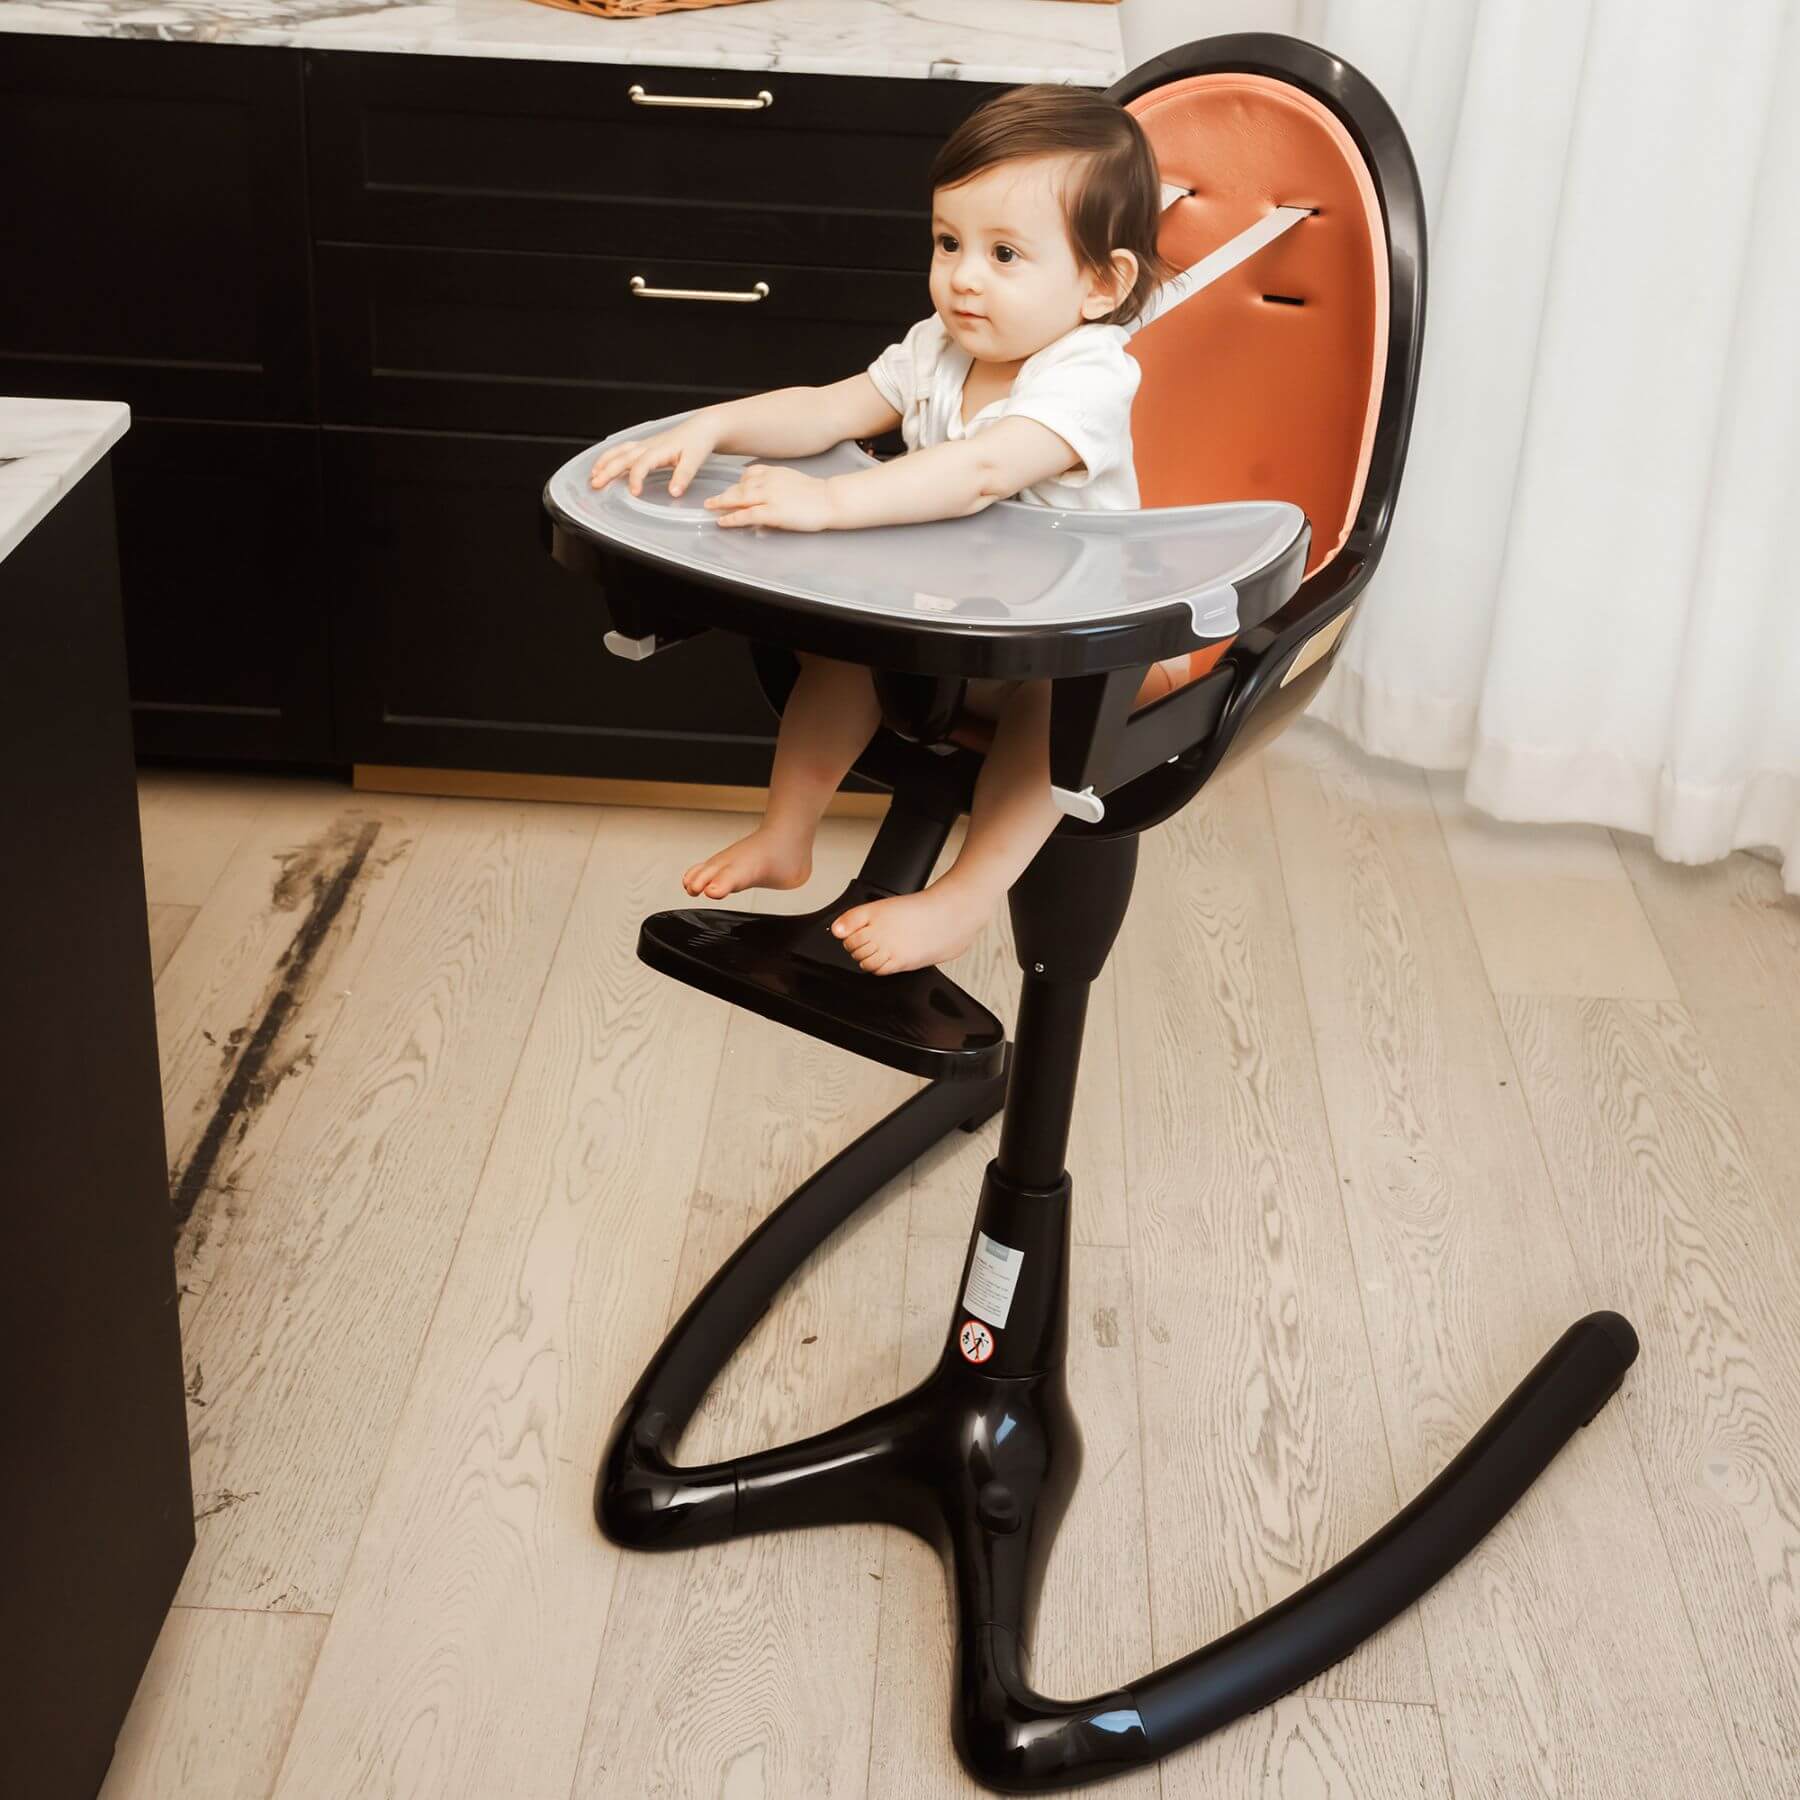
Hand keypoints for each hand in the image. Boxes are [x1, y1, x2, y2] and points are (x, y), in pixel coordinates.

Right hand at [588, 414, 721, 497]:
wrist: (702, 428)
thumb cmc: (698, 443)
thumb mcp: (695, 460)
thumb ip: (684, 476)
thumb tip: (673, 493)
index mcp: (660, 450)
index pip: (642, 464)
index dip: (635, 477)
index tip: (634, 493)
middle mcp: (648, 446)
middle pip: (623, 457)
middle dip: (608, 470)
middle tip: (596, 485)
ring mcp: (645, 445)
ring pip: (619, 451)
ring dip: (605, 462)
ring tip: (593, 475)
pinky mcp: (645, 445)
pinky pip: (623, 449)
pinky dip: (610, 456)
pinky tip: (604, 465)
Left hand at [704, 465, 837, 531]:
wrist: (830, 499)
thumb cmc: (817, 494)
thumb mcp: (793, 479)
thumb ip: (777, 482)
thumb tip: (765, 493)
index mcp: (774, 472)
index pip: (749, 474)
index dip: (737, 483)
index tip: (730, 489)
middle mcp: (768, 481)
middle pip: (739, 486)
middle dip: (723, 494)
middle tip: (710, 501)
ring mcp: (769, 496)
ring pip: (739, 498)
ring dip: (722, 503)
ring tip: (710, 509)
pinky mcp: (772, 512)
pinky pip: (746, 514)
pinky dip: (732, 518)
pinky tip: (722, 521)